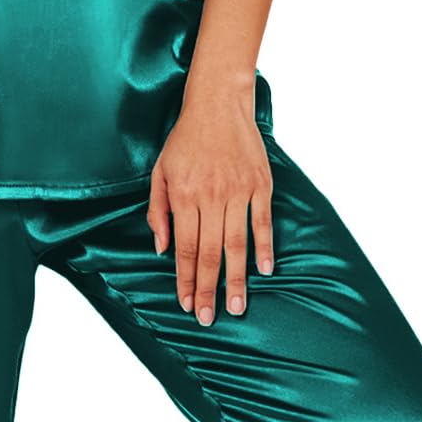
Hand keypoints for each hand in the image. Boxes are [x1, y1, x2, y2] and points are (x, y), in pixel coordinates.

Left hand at [148, 88, 274, 323]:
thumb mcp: (160, 172)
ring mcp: (238, 191)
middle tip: (209, 317)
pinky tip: (264, 270)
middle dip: (208, 289)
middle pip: (208, 253)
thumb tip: (160, 249)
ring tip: (237, 305)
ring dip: (236, 278)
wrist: (218, 104)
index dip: (184, 280)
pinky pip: (262, 221)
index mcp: (183, 196)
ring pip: (236, 244)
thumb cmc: (185, 140)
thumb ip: (158, 211)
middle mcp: (211, 197)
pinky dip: (264, 246)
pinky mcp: (259, 184)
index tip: (187, 303)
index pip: (183, 249)